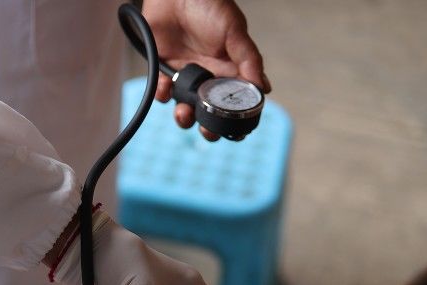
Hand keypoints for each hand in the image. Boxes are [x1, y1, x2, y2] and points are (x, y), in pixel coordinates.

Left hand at [143, 0, 269, 138]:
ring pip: (183, 106)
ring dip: (183, 116)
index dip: (233, 118)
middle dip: (208, 125)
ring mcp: (184, 74)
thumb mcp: (235, 31)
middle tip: (208, 131)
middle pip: (208, 111)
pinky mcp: (163, 69)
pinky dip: (163, 93)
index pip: (233, 101)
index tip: (233, 131)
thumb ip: (248, 60)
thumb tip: (264, 88)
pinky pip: (162, 90)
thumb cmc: (209, 5)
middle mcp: (207, 76)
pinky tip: (167, 86)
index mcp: (228, 70)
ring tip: (184, 114)